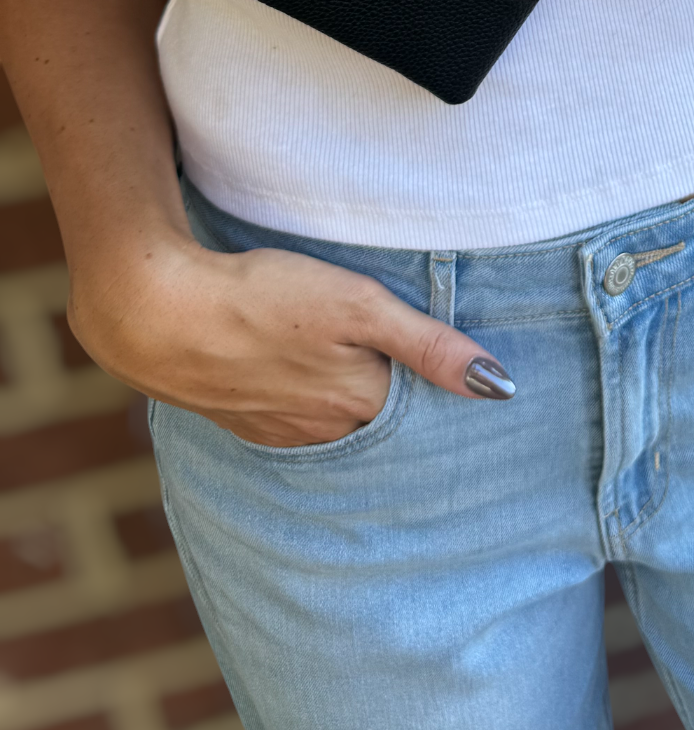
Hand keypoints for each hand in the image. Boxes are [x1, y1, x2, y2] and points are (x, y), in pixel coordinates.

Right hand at [70, 232, 514, 446]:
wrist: (158, 315)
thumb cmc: (265, 298)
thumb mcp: (359, 306)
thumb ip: (429, 345)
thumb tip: (499, 386)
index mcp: (361, 403)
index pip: (423, 409)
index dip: (441, 390)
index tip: (464, 385)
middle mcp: (326, 430)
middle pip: (382, 420)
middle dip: (402, 402)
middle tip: (417, 377)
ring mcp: (281, 431)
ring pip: (338, 422)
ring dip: (354, 403)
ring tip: (365, 373)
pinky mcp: (246, 420)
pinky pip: (296, 421)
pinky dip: (311, 402)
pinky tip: (308, 377)